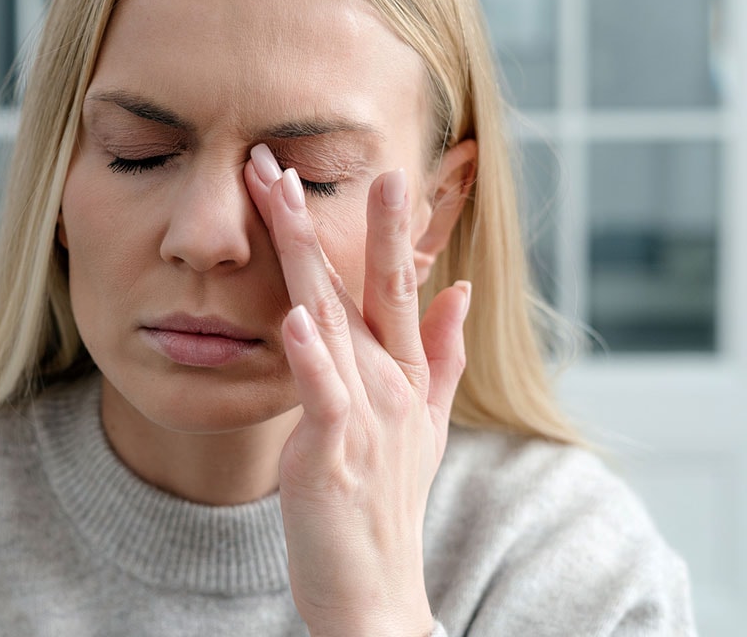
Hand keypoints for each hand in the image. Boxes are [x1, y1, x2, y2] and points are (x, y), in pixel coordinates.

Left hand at [245, 145, 470, 635]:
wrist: (376, 592)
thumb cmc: (384, 505)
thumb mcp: (422, 425)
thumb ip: (441, 356)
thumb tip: (461, 290)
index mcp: (403, 373)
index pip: (392, 283)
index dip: (382, 226)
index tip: (369, 166)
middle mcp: (390, 383)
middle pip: (363, 285)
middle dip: (342, 217)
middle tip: (307, 153)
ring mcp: (366, 416)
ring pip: (334, 320)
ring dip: (310, 256)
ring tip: (286, 196)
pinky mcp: (337, 453)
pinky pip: (323, 396)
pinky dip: (310, 357)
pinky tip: (294, 317)